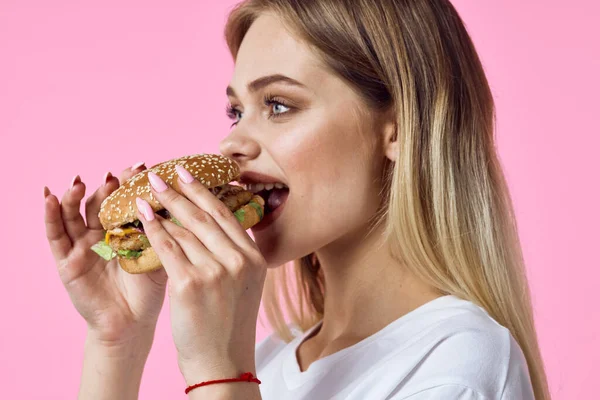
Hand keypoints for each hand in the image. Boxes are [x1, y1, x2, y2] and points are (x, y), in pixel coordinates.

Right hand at [44, 163, 167, 346]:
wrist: (132, 323)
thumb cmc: (148, 291)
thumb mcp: (158, 255)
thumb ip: (163, 230)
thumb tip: (180, 200)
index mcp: (123, 231)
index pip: (124, 200)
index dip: (130, 184)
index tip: (142, 167)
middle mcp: (100, 234)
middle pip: (99, 202)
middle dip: (106, 186)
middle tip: (116, 175)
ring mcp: (81, 246)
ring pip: (73, 213)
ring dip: (74, 196)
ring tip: (79, 182)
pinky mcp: (66, 260)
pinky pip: (55, 235)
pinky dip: (50, 215)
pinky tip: (49, 197)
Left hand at [135, 165, 266, 383]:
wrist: (222, 362)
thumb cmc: (229, 326)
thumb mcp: (244, 286)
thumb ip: (235, 257)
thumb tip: (214, 228)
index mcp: (255, 259)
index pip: (227, 216)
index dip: (205, 192)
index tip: (189, 175)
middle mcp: (239, 261)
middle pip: (206, 216)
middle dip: (181, 191)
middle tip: (163, 173)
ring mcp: (216, 271)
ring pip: (185, 229)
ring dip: (163, 207)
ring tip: (147, 191)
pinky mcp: (190, 284)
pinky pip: (168, 248)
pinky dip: (152, 229)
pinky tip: (141, 216)